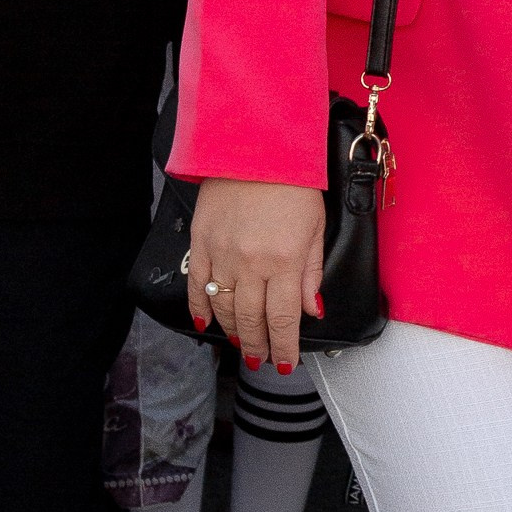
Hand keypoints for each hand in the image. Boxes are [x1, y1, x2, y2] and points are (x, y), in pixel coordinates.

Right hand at [187, 177, 325, 373]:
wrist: (255, 148)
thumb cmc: (292, 184)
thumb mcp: (315, 227)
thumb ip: (311, 272)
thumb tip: (311, 311)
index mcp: (284, 261)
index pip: (283, 319)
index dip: (284, 347)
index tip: (284, 363)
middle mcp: (250, 264)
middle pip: (251, 320)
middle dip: (258, 346)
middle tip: (261, 361)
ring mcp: (221, 255)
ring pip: (223, 308)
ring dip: (232, 332)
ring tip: (241, 346)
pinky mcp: (200, 243)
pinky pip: (196, 285)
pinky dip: (199, 308)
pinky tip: (206, 324)